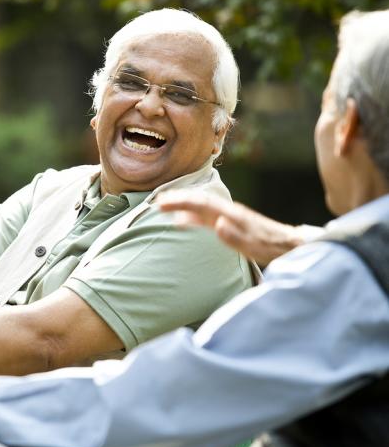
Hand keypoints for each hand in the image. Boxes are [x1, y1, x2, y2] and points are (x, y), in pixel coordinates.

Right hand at [158, 191, 303, 265]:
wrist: (290, 244)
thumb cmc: (272, 247)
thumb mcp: (255, 246)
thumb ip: (236, 237)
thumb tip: (218, 224)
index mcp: (232, 215)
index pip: (202, 204)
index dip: (181, 202)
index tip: (163, 203)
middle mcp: (229, 212)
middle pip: (199, 201)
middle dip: (178, 200)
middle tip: (157, 201)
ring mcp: (229, 217)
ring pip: (201, 207)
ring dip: (183, 205)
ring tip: (165, 207)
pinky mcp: (231, 224)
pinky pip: (206, 216)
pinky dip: (191, 216)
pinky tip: (183, 221)